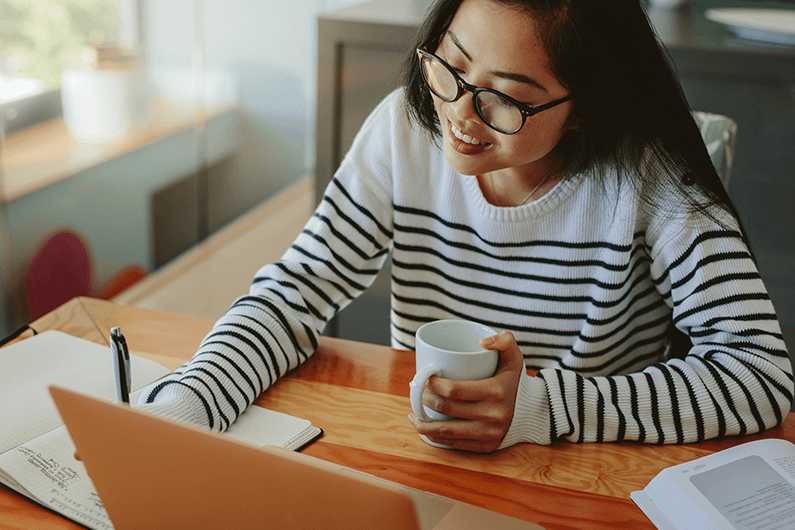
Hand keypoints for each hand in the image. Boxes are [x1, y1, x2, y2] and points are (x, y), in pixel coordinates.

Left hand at [407, 331, 524, 451]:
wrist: (534, 411)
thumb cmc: (515, 380)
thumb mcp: (514, 356)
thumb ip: (504, 340)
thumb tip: (482, 342)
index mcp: (496, 392)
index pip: (454, 390)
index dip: (432, 384)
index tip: (424, 378)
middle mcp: (493, 416)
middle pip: (446, 409)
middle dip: (424, 399)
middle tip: (417, 391)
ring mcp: (489, 434)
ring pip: (445, 431)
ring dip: (423, 423)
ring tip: (413, 412)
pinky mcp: (486, 446)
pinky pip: (454, 444)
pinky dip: (435, 437)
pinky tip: (425, 428)